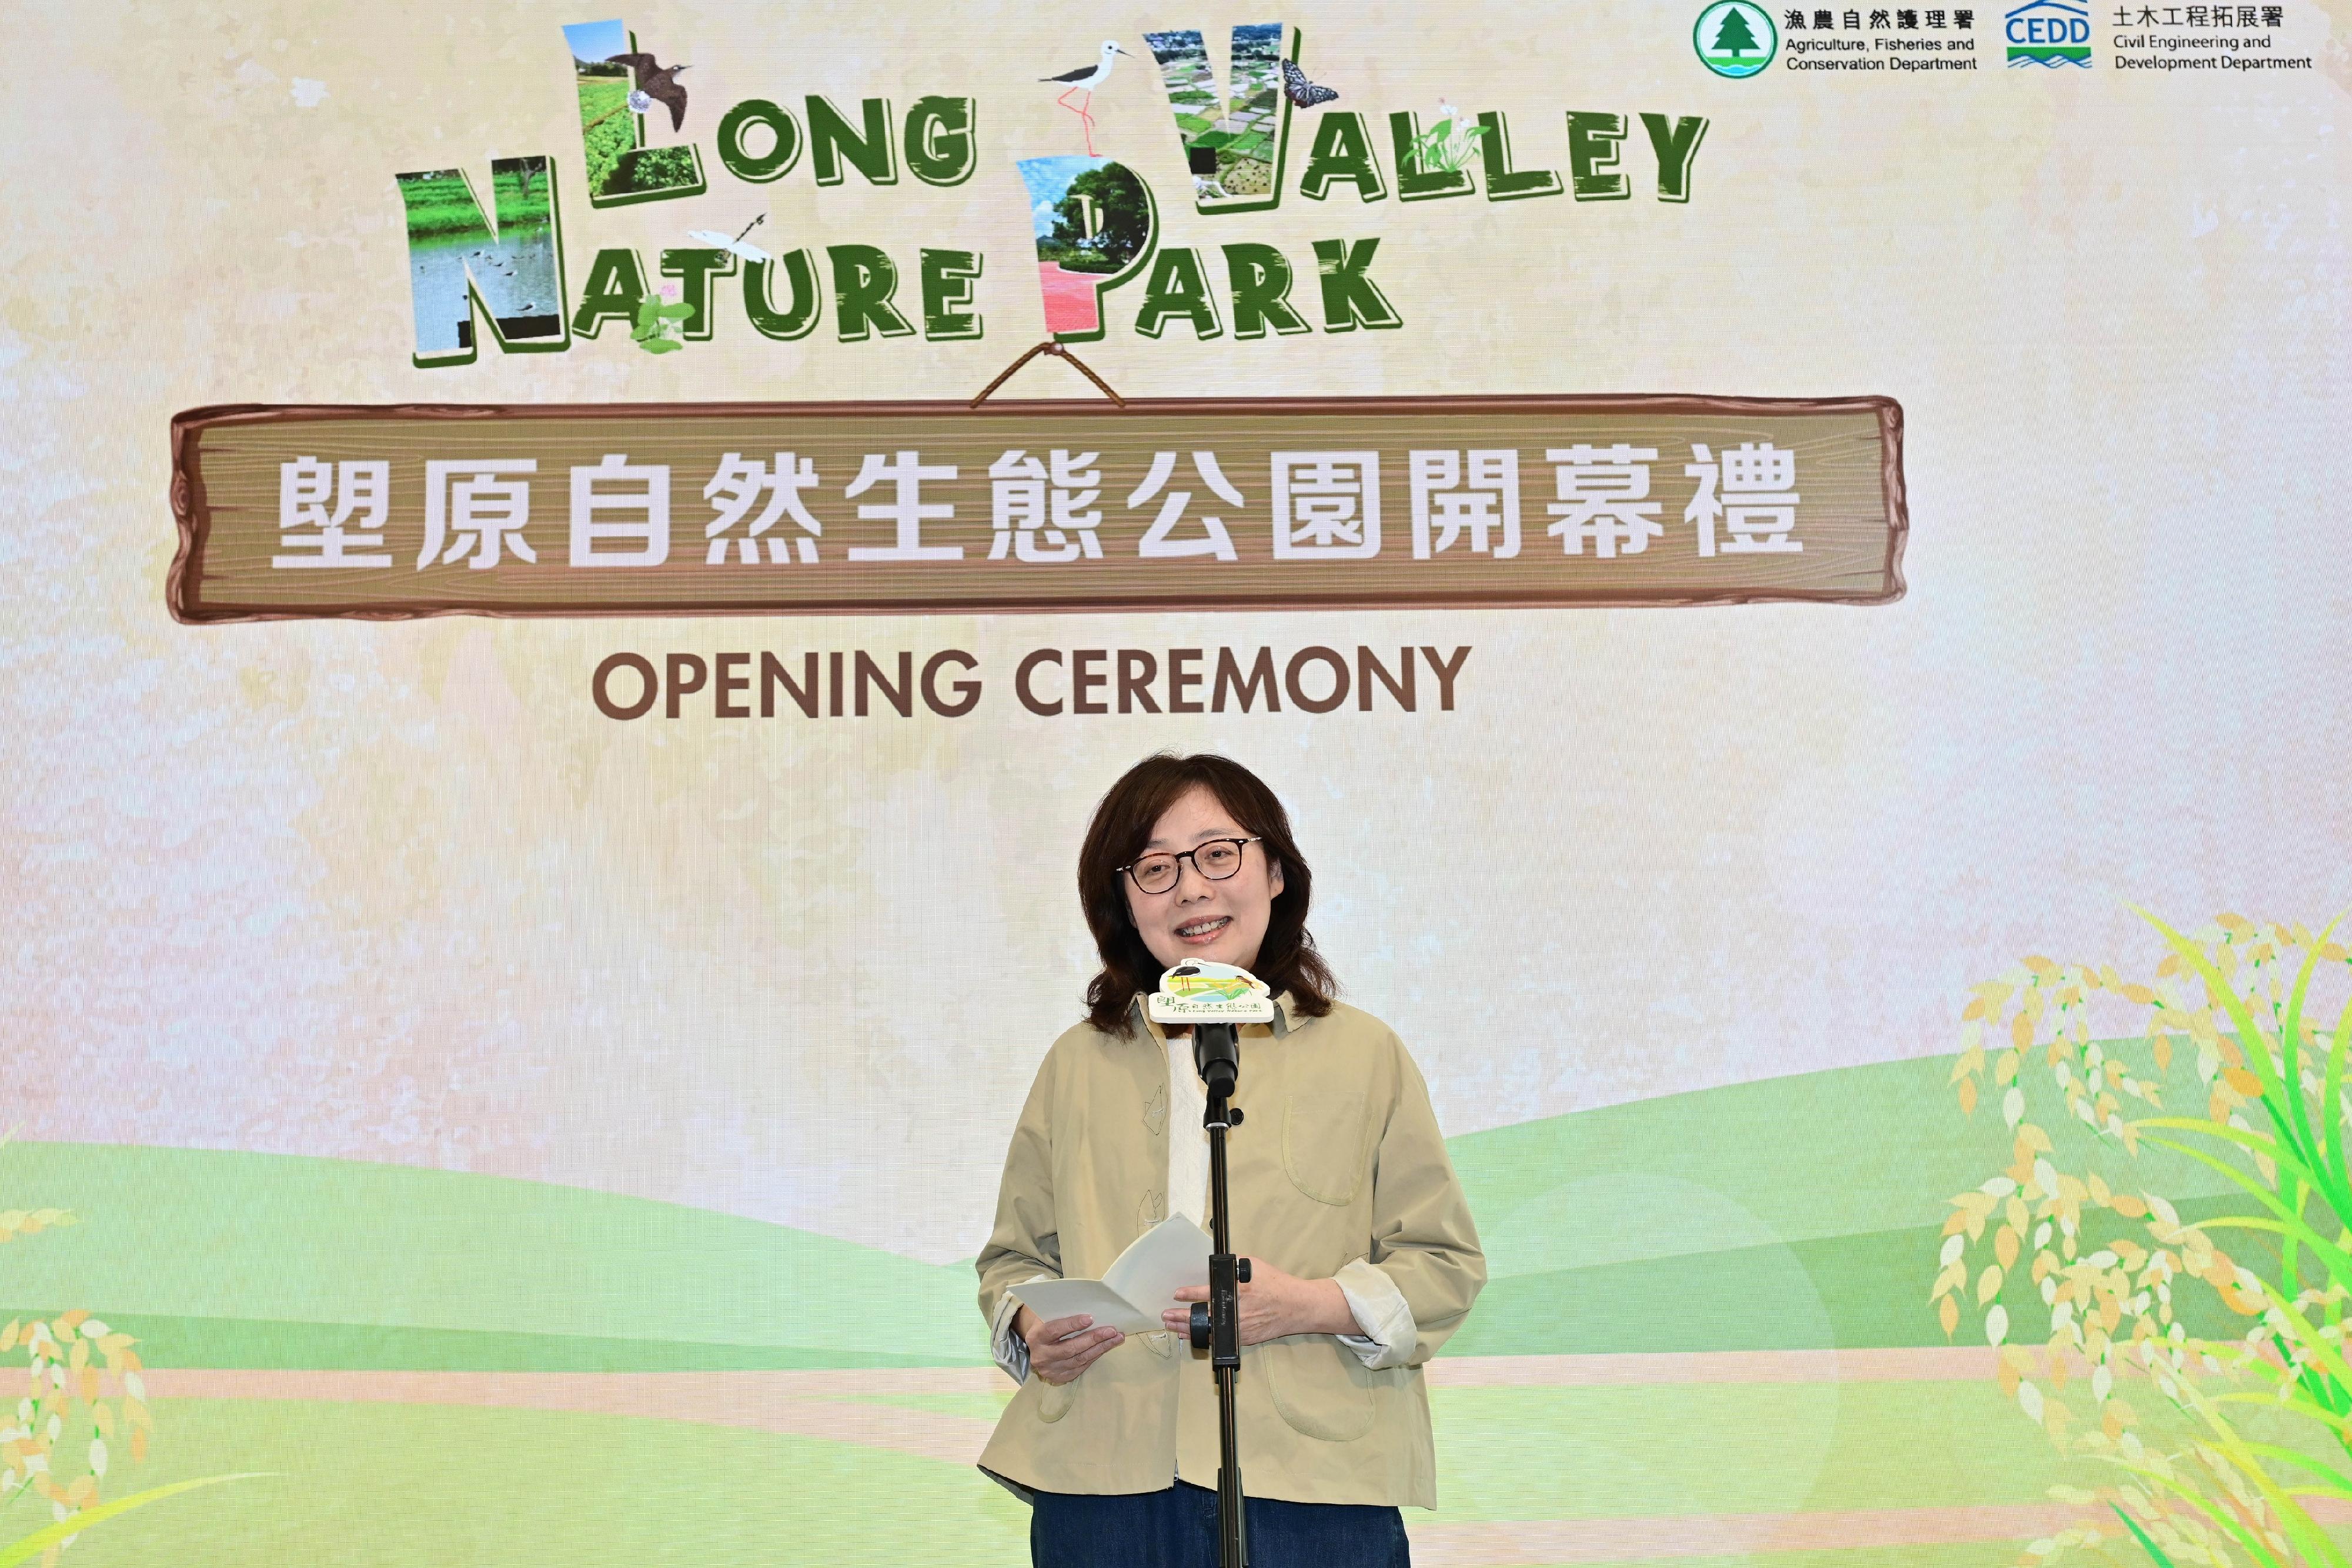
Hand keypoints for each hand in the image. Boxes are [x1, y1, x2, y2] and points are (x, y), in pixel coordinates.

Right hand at [1016, 1306, 1123, 1385]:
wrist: (1036, 1348)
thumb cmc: (1046, 1325)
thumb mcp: (1047, 1316)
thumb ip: (1060, 1312)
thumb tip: (1087, 1303)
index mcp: (1035, 1337)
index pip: (1054, 1330)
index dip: (1072, 1324)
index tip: (1090, 1318)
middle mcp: (1041, 1356)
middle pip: (1070, 1348)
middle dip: (1093, 1338)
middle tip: (1112, 1330)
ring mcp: (1051, 1370)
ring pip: (1079, 1359)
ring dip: (1101, 1348)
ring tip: (1116, 1338)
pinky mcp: (1060, 1378)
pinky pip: (1082, 1367)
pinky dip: (1095, 1355)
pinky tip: (1106, 1347)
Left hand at [1162, 1258, 1355, 1344]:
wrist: (1297, 1307)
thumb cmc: (1276, 1284)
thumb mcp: (1254, 1267)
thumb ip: (1233, 1268)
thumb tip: (1217, 1268)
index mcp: (1237, 1291)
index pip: (1207, 1293)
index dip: (1189, 1294)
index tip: (1177, 1293)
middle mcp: (1236, 1312)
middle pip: (1202, 1317)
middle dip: (1181, 1316)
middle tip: (1166, 1315)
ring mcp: (1240, 1328)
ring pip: (1208, 1332)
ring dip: (1188, 1330)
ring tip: (1173, 1327)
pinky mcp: (1244, 1339)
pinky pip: (1220, 1340)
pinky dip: (1205, 1338)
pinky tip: (1192, 1336)